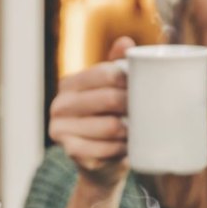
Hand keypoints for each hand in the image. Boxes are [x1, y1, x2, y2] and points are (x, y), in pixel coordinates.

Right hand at [49, 36, 134, 189]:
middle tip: (146, 112)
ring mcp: (60, 129)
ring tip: (137, 131)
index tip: (145, 87)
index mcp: (69, 84)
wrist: (101, 165)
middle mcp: (59, 105)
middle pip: (109, 98)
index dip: (128, 80)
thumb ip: (117, 66)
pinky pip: (105, 149)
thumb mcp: (113, 91)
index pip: (104, 73)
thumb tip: (126, 42)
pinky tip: (127, 148)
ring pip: (110, 126)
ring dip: (130, 130)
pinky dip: (121, 149)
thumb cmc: (110, 120)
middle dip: (133, 106)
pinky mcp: (70, 152)